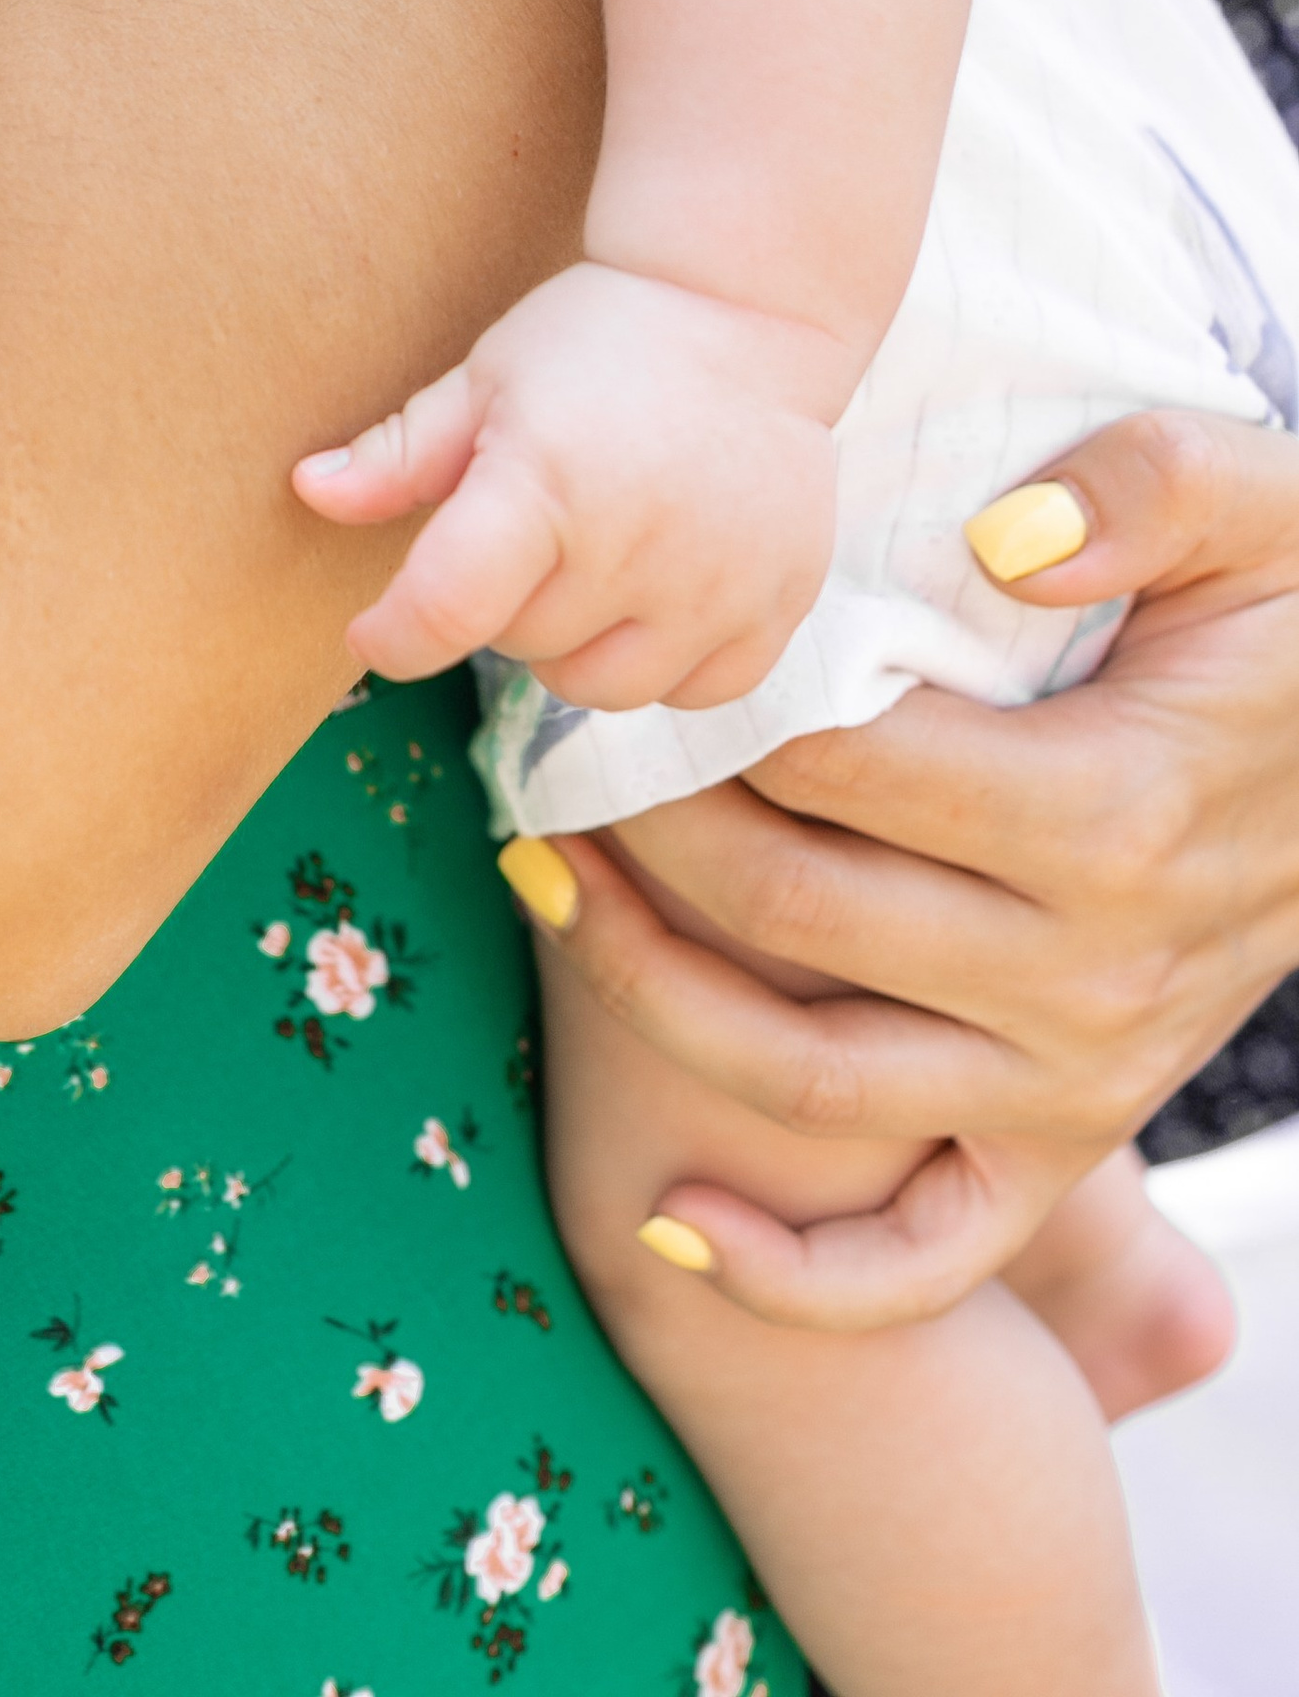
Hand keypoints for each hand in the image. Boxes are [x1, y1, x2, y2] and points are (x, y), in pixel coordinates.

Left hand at [294, 260, 841, 704]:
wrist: (747, 313)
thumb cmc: (598, 340)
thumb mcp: (486, 379)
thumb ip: (400, 452)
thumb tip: (310, 490)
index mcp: (546, 483)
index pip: (447, 609)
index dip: (394, 636)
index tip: (375, 630)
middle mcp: (635, 544)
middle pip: (518, 647)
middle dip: (499, 604)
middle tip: (526, 531)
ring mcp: (717, 584)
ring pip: (600, 689)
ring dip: (575, 644)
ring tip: (589, 561)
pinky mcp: (779, 606)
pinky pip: (695, 693)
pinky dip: (664, 660)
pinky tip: (659, 585)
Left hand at [502, 407, 1298, 1325]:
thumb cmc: (1289, 614)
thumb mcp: (1254, 500)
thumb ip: (1140, 485)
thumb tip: (995, 539)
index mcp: (1107, 813)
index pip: (841, 771)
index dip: (704, 710)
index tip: (610, 648)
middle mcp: (1084, 975)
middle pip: (794, 914)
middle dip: (640, 827)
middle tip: (544, 738)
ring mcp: (1072, 1080)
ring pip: (810, 1081)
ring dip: (647, 992)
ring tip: (537, 878)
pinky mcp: (1065, 1143)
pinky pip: (922, 1254)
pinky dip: (793, 1275)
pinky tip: (669, 1226)